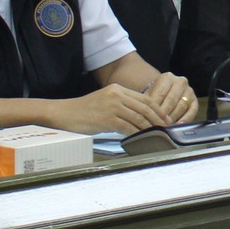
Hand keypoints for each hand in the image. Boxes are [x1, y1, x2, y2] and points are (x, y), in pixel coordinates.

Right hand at [44, 85, 177, 134]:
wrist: (64, 113)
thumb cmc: (84, 111)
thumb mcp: (105, 100)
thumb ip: (122, 104)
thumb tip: (140, 117)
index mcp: (118, 89)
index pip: (145, 99)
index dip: (158, 109)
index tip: (166, 118)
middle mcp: (117, 95)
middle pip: (145, 108)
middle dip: (158, 119)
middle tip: (166, 129)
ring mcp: (112, 106)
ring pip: (138, 118)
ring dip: (149, 128)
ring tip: (156, 135)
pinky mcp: (107, 119)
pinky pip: (127, 128)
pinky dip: (136, 134)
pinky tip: (140, 139)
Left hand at [139, 71, 197, 123]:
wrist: (165, 92)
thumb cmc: (154, 95)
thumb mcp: (149, 94)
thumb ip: (148, 103)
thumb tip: (147, 115)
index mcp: (167, 77)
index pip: (161, 93)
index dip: (155, 107)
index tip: (150, 118)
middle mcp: (180, 82)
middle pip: (172, 100)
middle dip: (164, 114)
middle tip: (157, 124)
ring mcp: (189, 91)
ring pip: (181, 106)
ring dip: (173, 118)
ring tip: (165, 126)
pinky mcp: (195, 101)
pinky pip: (192, 111)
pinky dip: (185, 119)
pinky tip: (178, 125)